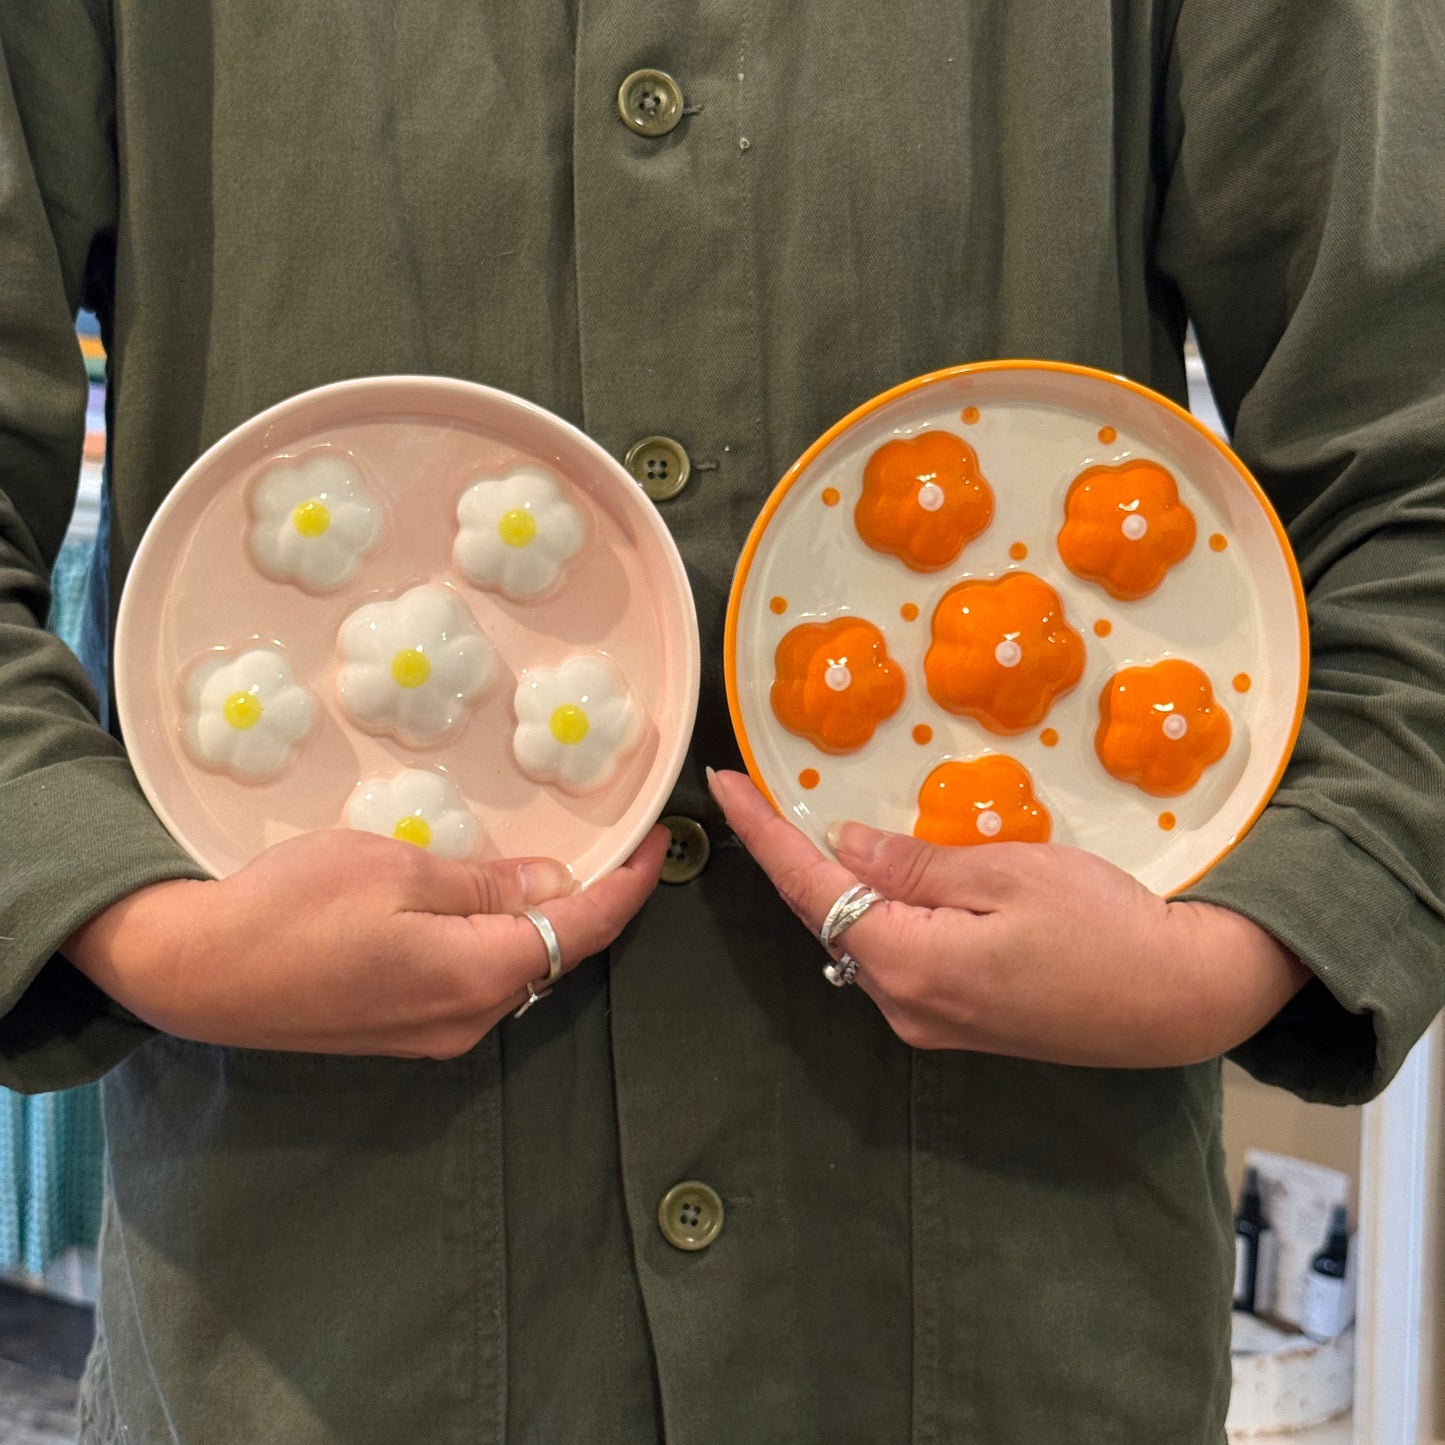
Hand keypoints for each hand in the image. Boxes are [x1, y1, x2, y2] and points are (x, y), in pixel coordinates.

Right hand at [62, 824, 669, 1058]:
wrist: (192, 972)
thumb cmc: (288, 908)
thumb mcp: (394, 869)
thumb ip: (484, 884)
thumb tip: (554, 883)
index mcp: (478, 974)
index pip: (584, 927)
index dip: (631, 884)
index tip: (660, 842)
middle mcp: (470, 1019)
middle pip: (557, 953)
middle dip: (594, 901)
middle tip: (617, 845)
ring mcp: (435, 1035)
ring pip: (519, 969)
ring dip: (547, 922)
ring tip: (561, 865)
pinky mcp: (403, 1032)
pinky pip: (479, 983)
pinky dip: (502, 941)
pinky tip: (494, 905)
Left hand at [708, 769, 1309, 1067]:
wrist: (1181, 1000)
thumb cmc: (1105, 925)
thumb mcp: (1008, 871)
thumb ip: (915, 863)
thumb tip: (845, 845)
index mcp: (908, 963)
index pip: (809, 888)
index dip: (760, 833)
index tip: (721, 785)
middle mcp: (902, 1005)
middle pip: (823, 918)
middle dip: (786, 857)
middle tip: (757, 796)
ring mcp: (929, 1022)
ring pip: (854, 940)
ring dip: (827, 886)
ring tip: (803, 826)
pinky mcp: (955, 1025)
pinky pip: (890, 958)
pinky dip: (869, 913)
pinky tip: (871, 878)